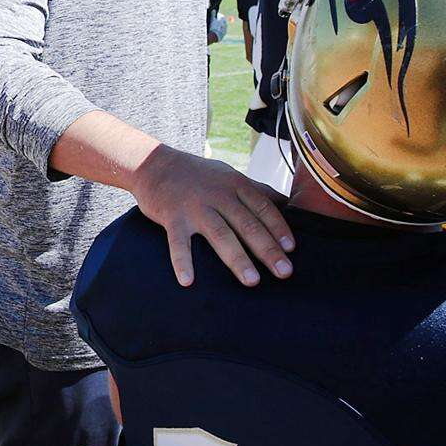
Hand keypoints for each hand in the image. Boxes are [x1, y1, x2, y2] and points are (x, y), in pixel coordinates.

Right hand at [132, 145, 294, 287]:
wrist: (154, 164)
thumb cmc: (197, 174)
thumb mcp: (229, 175)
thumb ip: (257, 189)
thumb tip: (288, 202)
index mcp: (235, 184)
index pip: (263, 207)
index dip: (279, 227)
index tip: (291, 248)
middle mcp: (218, 195)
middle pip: (247, 224)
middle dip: (267, 249)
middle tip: (284, 272)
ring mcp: (195, 206)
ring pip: (220, 234)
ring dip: (237, 258)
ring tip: (251, 281)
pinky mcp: (172, 217)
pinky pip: (178, 243)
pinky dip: (182, 262)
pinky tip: (188, 281)